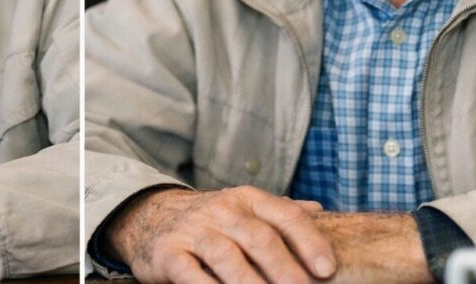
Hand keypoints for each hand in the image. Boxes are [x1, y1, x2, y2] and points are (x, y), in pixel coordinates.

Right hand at [106, 186, 336, 283]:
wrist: (148, 217)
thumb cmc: (209, 221)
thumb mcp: (243, 207)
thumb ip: (279, 211)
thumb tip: (319, 210)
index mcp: (246, 200)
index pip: (284, 215)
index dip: (309, 241)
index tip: (327, 269)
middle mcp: (221, 211)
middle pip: (259, 238)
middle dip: (285, 269)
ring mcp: (194, 231)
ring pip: (227, 258)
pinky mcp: (169, 254)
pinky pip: (191, 276)